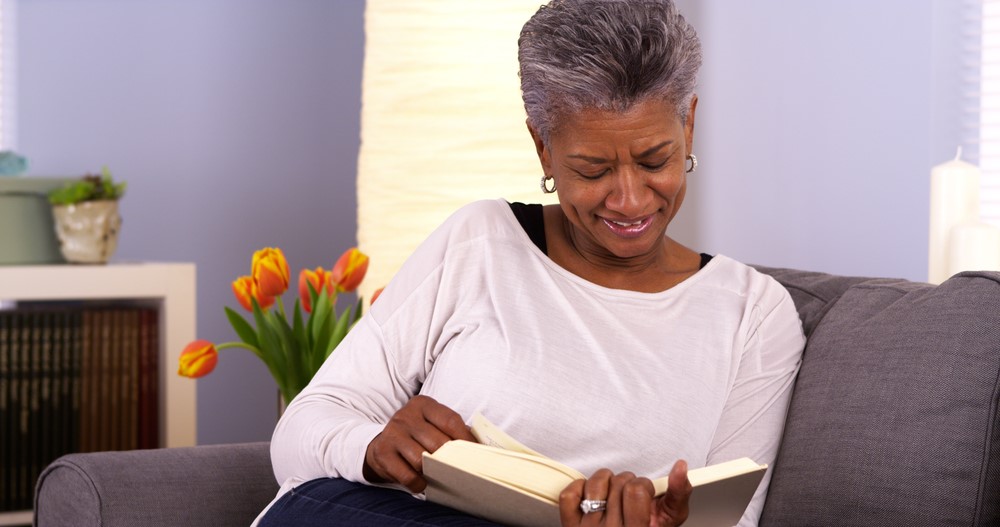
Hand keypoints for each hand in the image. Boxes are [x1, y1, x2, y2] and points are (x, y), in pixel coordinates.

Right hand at [362, 395, 475, 492]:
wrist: (383, 445)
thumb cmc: (417, 436)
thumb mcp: (433, 425)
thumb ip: (454, 431)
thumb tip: (481, 447)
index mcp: (423, 404)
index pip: (450, 421)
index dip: (466, 439)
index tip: (477, 454)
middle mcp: (406, 416)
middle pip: (438, 442)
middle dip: (452, 460)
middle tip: (461, 471)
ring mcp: (392, 433)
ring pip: (422, 460)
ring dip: (434, 473)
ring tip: (441, 477)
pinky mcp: (383, 453)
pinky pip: (407, 475)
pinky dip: (418, 484)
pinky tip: (422, 483)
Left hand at [558, 460, 690, 526]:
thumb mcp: (669, 520)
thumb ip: (678, 493)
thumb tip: (680, 467)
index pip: (637, 490)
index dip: (642, 485)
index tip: (644, 492)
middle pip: (618, 483)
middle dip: (626, 483)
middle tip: (628, 498)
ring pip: (596, 484)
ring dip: (605, 483)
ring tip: (611, 497)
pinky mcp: (570, 525)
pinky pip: (570, 494)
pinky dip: (580, 489)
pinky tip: (591, 498)